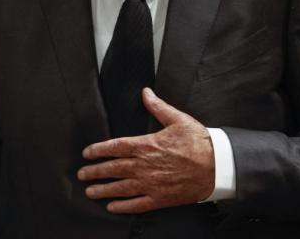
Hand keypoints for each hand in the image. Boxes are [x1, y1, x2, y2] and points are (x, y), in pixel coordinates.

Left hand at [78, 88, 215, 213]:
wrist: (216, 165)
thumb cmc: (198, 141)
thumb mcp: (178, 119)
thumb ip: (158, 107)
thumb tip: (146, 93)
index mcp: (147, 144)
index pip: (115, 147)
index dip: (99, 150)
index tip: (87, 153)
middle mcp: (144, 165)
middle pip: (113, 168)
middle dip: (95, 171)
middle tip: (82, 174)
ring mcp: (151, 183)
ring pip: (120, 188)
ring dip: (103, 190)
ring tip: (90, 191)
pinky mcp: (160, 198)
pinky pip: (136, 204)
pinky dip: (122, 206)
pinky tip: (112, 207)